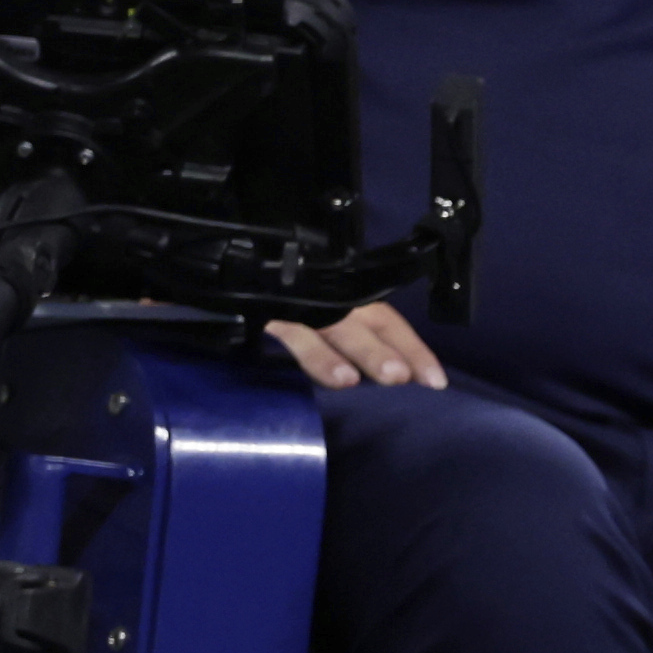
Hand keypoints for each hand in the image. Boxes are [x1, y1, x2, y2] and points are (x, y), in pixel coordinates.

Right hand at [265, 301, 444, 390]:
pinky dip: (273, 343)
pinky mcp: (249, 310)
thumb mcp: (315, 322)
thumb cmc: (271, 300)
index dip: (411, 347)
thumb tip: (378, 381)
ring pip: (311, 326)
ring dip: (327, 354)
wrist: (216, 271)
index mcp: (341, 300)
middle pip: (356, 322)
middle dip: (379, 351)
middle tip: (401, 378)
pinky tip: (282, 361)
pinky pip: (266, 329)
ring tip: (346, 381)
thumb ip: (340, 347)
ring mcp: (284, 304)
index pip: (385, 320)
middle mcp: (319, 300)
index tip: (435, 380)